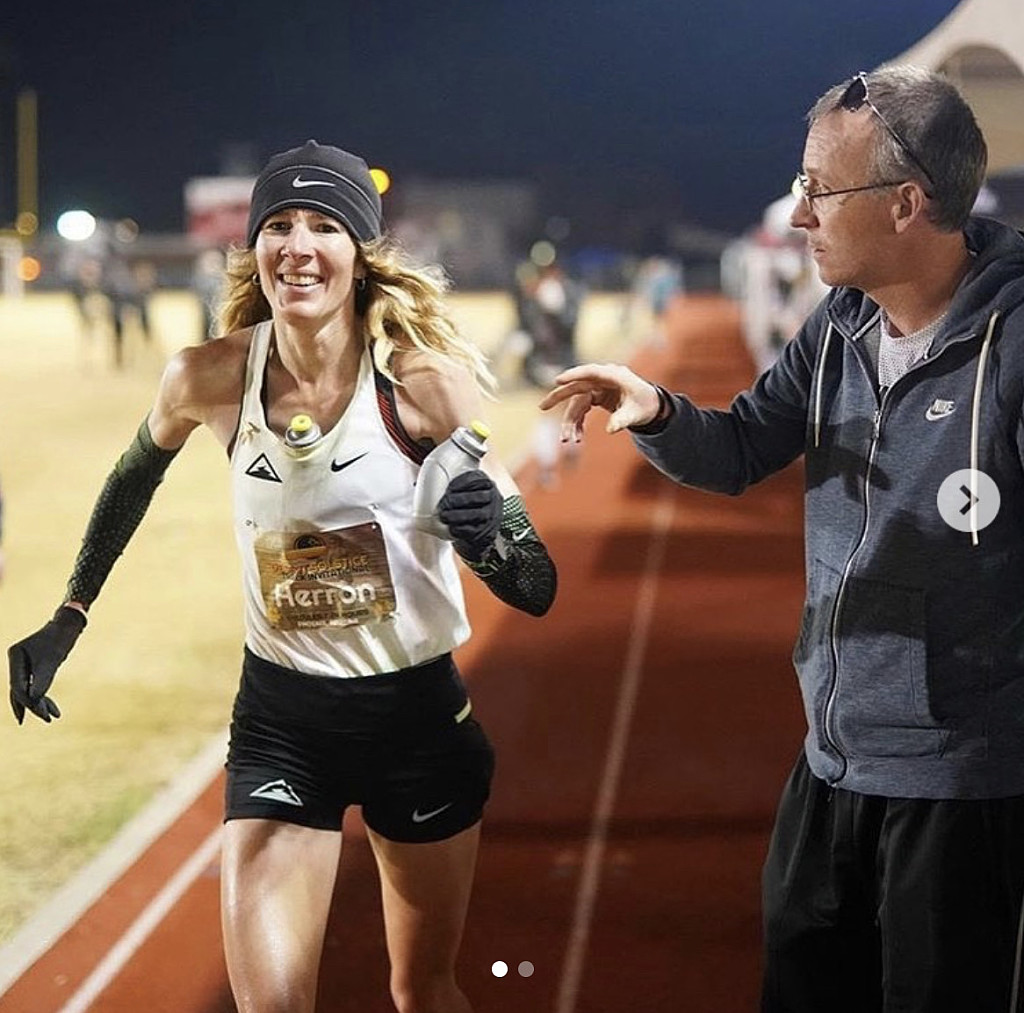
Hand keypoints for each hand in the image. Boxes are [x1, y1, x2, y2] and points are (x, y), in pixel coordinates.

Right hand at [8, 606, 86, 723]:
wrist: (68, 624)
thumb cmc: (60, 639)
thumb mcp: (52, 661)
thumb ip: (42, 680)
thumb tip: (34, 701)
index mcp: (14, 655)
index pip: (18, 685)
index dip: (29, 702)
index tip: (43, 715)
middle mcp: (16, 659)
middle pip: (20, 689)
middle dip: (32, 706)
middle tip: (45, 719)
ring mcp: (24, 663)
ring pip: (28, 689)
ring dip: (40, 703)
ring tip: (52, 717)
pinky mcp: (34, 665)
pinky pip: (35, 684)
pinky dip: (43, 695)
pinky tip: (52, 707)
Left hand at [437, 470, 501, 560]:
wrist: (476, 530)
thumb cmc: (463, 506)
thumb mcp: (462, 490)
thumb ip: (448, 483)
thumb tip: (419, 481)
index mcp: (486, 483)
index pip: (476, 479)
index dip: (461, 483)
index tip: (448, 489)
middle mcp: (493, 498)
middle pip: (478, 497)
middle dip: (459, 500)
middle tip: (443, 505)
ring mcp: (492, 515)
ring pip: (477, 514)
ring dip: (458, 516)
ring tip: (445, 517)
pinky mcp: (488, 531)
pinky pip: (476, 530)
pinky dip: (462, 529)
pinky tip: (452, 528)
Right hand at [537, 363, 660, 441]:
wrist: (650, 405)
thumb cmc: (645, 405)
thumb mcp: (637, 414)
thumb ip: (623, 420)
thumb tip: (610, 430)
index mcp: (615, 376)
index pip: (591, 372)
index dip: (574, 375)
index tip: (558, 380)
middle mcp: (603, 380)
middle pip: (577, 386)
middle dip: (559, 397)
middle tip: (542, 407)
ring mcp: (598, 388)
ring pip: (577, 403)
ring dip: (571, 421)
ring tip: (568, 440)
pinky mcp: (595, 396)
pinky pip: (581, 409)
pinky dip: (577, 423)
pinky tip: (576, 437)